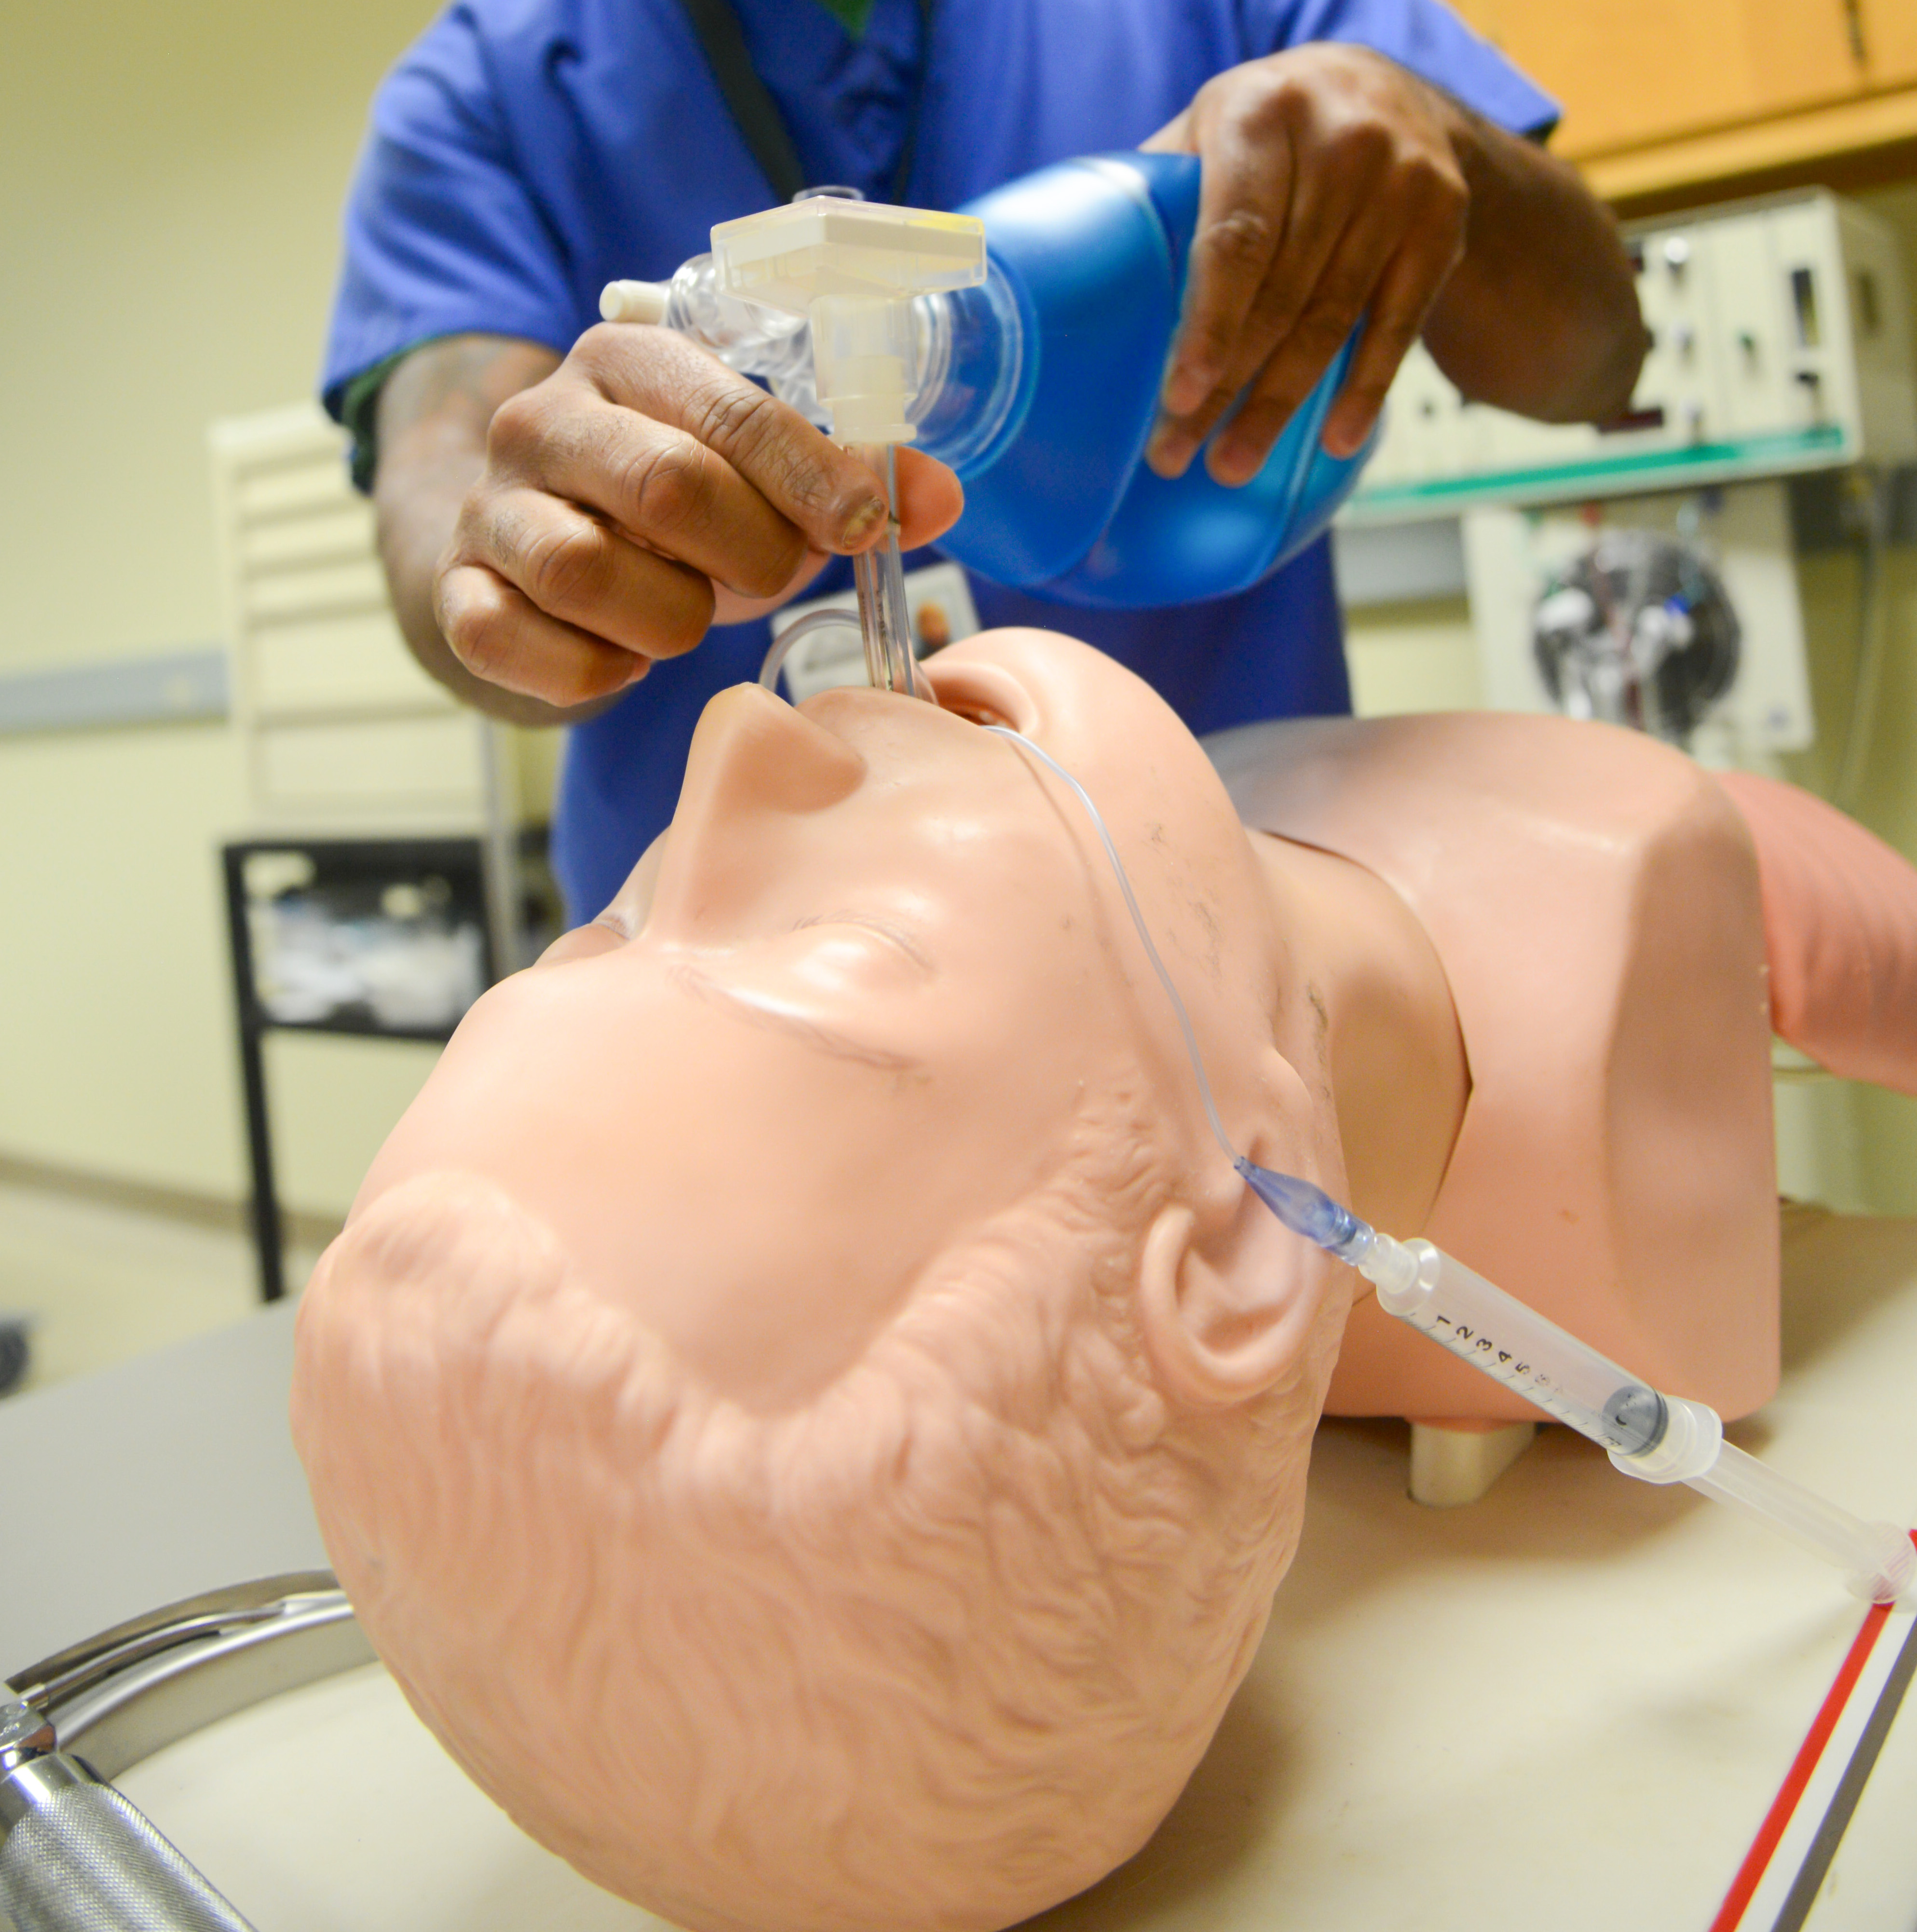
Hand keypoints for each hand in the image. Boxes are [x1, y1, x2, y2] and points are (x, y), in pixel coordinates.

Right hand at [433, 325, 962, 706]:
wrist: (536, 552)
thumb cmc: (673, 515)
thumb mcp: (762, 482)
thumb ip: (852, 481)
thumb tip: (939, 496)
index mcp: (628, 363)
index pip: (733, 412)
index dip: (814, 477)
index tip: (867, 526)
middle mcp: (542, 421)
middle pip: (668, 488)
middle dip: (751, 554)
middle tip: (774, 578)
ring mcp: (490, 509)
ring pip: (586, 572)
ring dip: (671, 618)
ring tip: (688, 614)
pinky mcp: (460, 592)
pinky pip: (516, 645)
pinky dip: (591, 670)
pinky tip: (625, 657)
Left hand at [1143, 45, 1469, 484]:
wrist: (1387, 91)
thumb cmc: (1268, 132)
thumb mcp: (1211, 130)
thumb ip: (1162, 191)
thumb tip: (1081, 277)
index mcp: (1262, 114)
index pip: (1236, 239)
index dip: (1208, 326)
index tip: (1180, 396)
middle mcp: (1340, 142)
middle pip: (1278, 295)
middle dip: (1226, 387)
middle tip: (1180, 456)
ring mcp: (1400, 183)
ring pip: (1330, 320)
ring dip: (1280, 404)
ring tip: (1233, 464)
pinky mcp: (1441, 224)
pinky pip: (1397, 325)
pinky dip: (1365, 389)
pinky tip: (1333, 440)